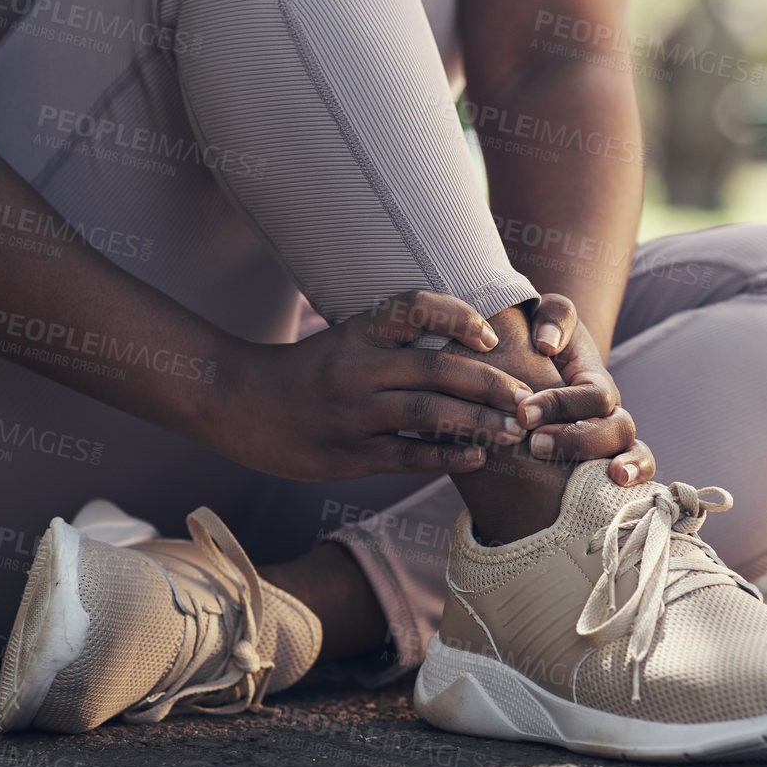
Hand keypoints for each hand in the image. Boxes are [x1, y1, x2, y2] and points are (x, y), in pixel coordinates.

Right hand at [219, 290, 534, 481]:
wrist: (240, 405)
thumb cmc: (307, 370)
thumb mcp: (345, 339)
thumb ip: (395, 340)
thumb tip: (466, 346)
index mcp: (356, 333)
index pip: (414, 309)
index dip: (458, 317)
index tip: (489, 336)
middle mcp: (356, 369)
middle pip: (436, 368)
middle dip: (490, 383)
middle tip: (526, 397)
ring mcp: (352, 415)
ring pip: (429, 413)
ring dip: (480, 422)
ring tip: (514, 428)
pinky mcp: (348, 456)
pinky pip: (408, 456)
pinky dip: (448, 457)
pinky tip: (479, 458)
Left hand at [520, 293, 655, 486]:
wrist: (546, 363)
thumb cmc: (545, 339)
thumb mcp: (549, 317)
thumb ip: (554, 317)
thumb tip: (548, 344)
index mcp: (595, 379)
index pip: (592, 395)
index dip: (561, 405)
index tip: (524, 413)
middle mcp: (609, 410)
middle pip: (614, 428)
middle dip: (575, 439)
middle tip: (534, 444)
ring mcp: (612, 435)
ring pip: (630, 449)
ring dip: (604, 464)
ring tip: (586, 477)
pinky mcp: (605, 457)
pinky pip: (637, 466)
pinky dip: (636, 474)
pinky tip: (617, 485)